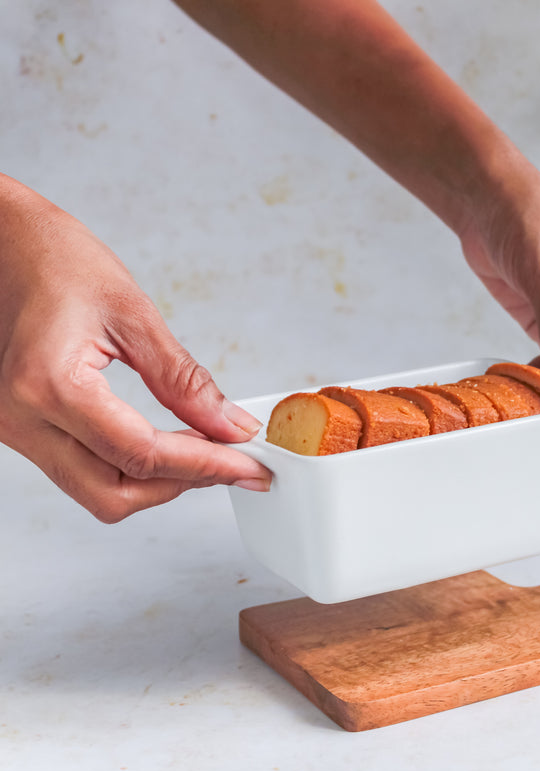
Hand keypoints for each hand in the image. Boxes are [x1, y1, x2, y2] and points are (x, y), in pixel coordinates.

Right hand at [0, 175, 270, 521]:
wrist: (0, 241)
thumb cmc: (53, 260)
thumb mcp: (132, 312)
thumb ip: (183, 380)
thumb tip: (230, 426)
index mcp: (50, 386)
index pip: (142, 454)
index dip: (206, 466)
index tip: (250, 467)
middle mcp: (22, 420)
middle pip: (114, 494)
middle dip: (181, 484)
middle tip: (234, 463)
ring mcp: (14, 429)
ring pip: (96, 492)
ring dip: (157, 482)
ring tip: (206, 453)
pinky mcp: (21, 428)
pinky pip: (81, 470)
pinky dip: (129, 467)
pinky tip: (165, 444)